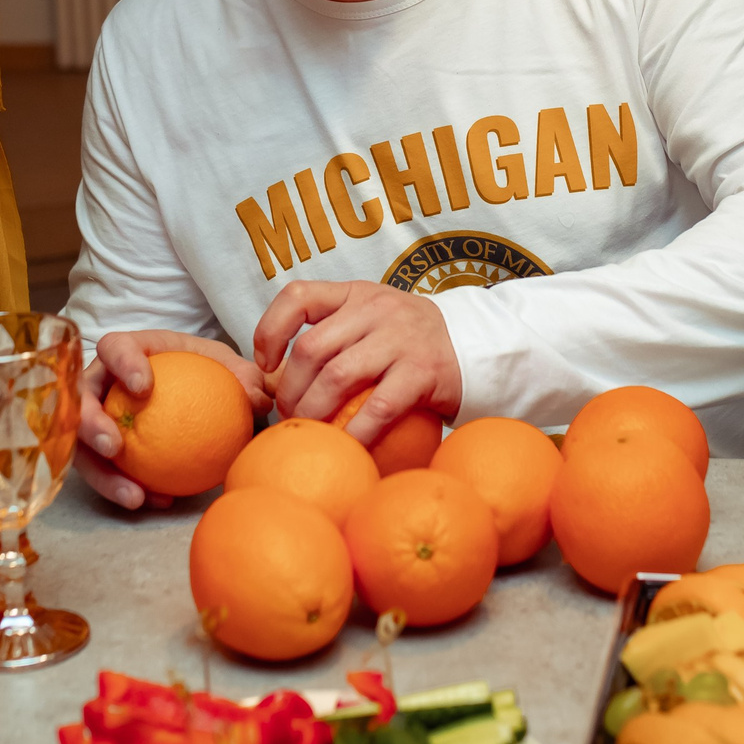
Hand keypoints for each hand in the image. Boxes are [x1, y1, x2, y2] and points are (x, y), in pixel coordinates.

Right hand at [75, 330, 268, 509]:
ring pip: (82, 447)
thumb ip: (244, 377)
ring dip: (102, 474)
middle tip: (115, 447)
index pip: (115, 347)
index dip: (123, 364)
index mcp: (127, 351)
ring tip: (133, 496)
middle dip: (89, 424)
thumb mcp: (225, 367)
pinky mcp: (98, 451)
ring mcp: (95, 418)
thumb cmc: (201, 369)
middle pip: (79, 400)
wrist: (193, 390)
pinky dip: (126, 490)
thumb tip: (259, 397)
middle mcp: (101, 383)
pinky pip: (105, 474)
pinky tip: (157, 502)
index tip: (145, 387)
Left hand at [252, 281, 460, 444]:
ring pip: (337, 376)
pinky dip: (356, 433)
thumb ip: (337, 334)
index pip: (299, 295)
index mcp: (356, 294)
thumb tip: (279, 379)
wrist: (477, 344)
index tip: (266, 364)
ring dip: (314, 412)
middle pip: (311, 348)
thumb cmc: (413, 341)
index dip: (270, 329)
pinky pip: (378, 408)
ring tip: (310, 432)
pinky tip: (347, 449)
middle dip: (290, 389)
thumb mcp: (375, 320)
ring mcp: (400, 339)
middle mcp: (376, 310)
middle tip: (289, 415)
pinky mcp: (423, 372)